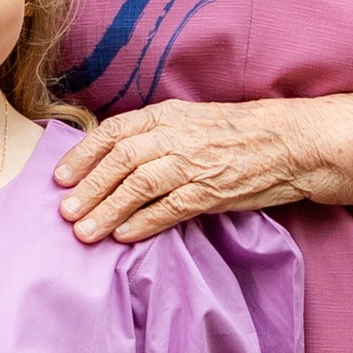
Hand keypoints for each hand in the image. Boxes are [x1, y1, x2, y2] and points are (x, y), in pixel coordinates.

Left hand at [54, 99, 311, 243]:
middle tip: (65, 212)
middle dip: (89, 188)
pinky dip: (143, 224)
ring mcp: (194, 163)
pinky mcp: (213, 191)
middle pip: (120, 160)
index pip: (114, 131)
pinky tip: (123, 238)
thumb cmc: (239, 134)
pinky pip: (169, 209)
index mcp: (168, 115)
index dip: (83, 155)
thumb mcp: (191, 120)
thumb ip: (155, 134)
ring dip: (107, 210)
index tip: (60, 177)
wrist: (291, 142)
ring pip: (138, 186)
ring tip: (85, 232)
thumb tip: (113, 157)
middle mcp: (176, 136)